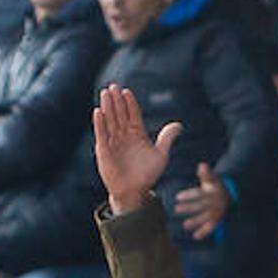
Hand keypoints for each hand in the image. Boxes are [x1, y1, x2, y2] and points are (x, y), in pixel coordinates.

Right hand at [92, 84, 181, 215]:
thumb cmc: (148, 174)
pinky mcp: (104, 151)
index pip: (133, 115)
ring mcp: (113, 142)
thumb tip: (179, 124)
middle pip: (120, 114)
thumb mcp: (161, 154)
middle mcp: (124, 136)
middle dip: (117, 100)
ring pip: (110, 121)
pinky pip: (102, 134)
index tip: (127, 91)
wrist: (135, 191)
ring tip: (105, 93)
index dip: (130, 103)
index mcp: (137, 134)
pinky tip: (98, 112)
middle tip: (113, 86)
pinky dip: (100, 123)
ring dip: (107, 107)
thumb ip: (167, 138)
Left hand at [174, 162, 230, 239]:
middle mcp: (214, 203)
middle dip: (189, 208)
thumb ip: (206, 173)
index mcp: (211, 192)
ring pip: (205, 217)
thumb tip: (202, 165)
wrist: (229, 195)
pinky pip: (211, 227)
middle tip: (176, 209)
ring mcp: (216, 212)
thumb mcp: (211, 179)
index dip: (188, 195)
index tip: (177, 197)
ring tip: (185, 225)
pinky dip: (204, 232)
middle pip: (200, 206)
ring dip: (196, 222)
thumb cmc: (215, 186)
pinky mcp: (217, 220)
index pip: (199, 194)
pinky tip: (196, 237)